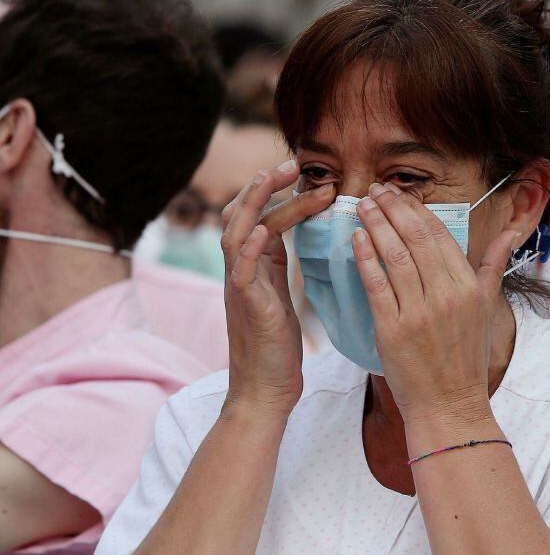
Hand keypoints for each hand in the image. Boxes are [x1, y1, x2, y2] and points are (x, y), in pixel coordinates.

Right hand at [220, 161, 334, 416]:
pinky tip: (264, 231)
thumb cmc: (277, 349)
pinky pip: (241, 273)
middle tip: (295, 162)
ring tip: (277, 177)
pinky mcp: (246, 307)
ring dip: (258, 203)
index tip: (306, 174)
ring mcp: (240, 287)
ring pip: (238, 233)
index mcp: (255, 268)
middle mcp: (242, 271)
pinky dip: (250, 249)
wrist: (264, 391)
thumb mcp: (280, 298)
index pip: (261, 216)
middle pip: (244, 214)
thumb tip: (291, 239)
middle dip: (267, 185)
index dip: (279, 192)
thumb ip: (280, 268)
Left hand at [350, 182, 518, 423]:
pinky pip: (376, 284)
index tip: (398, 195)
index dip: (416, 210)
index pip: (439, 235)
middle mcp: (447, 296)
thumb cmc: (465, 358)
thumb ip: (492, 267)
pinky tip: (356, 238)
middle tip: (374, 191)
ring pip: (394, 256)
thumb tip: (510, 232)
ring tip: (361, 205)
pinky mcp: (393, 329)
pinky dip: (365, 257)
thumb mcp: (486, 309)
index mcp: (469, 288)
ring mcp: (419, 312)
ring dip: (375, 224)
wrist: (449, 404)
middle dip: (392, 209)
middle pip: (415, 238)